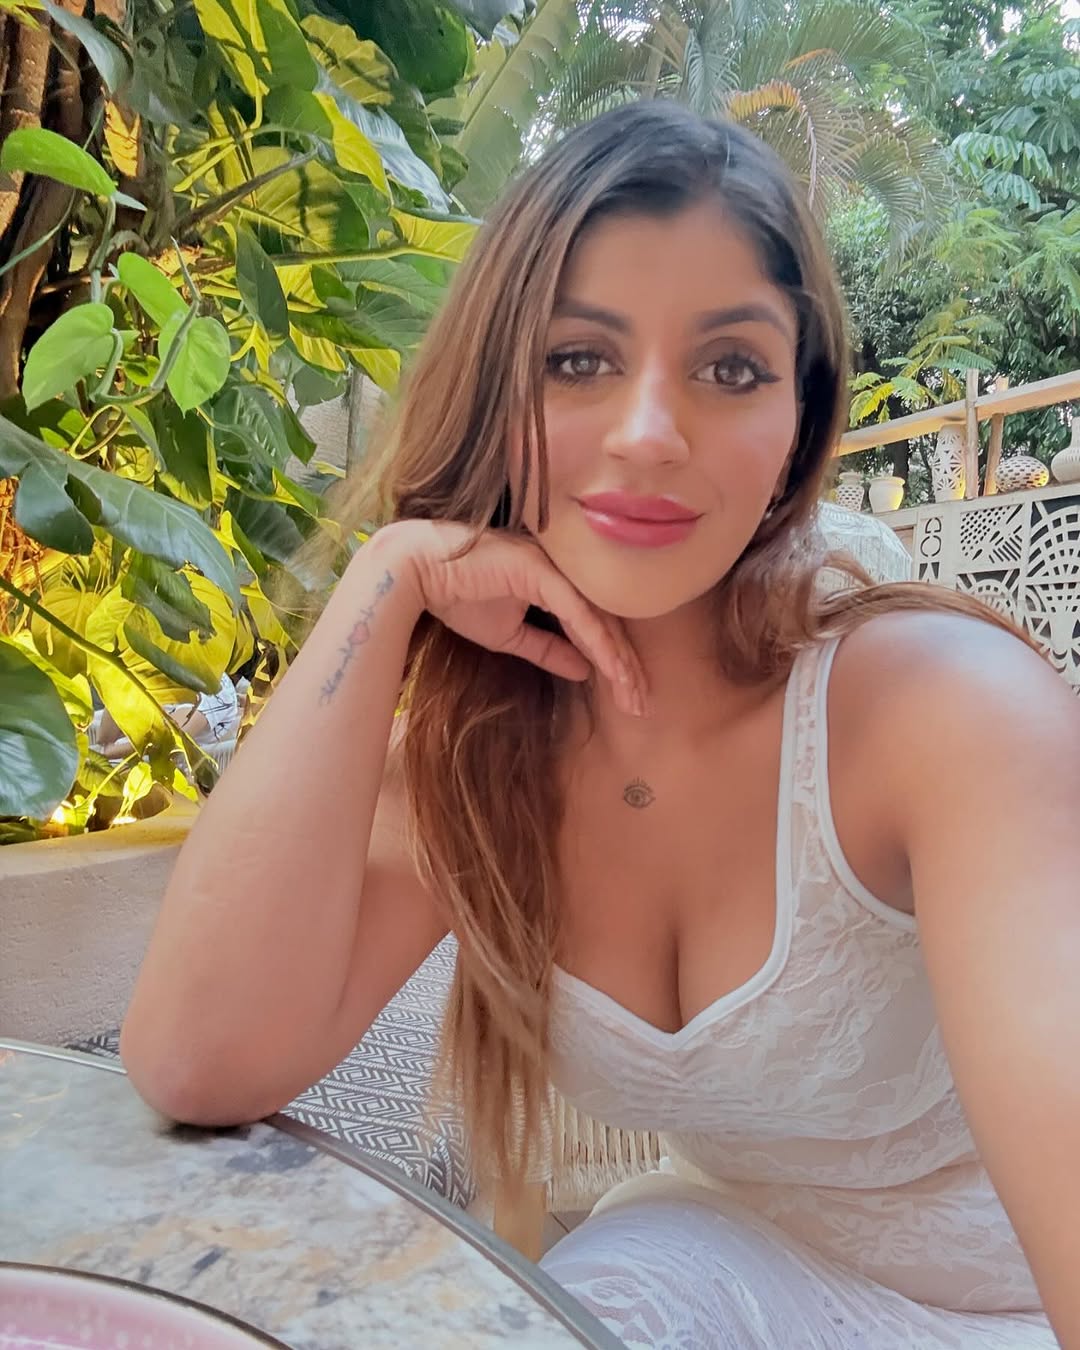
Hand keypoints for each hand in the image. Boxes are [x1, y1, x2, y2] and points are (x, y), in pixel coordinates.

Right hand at [382, 520, 646, 716]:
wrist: (417, 574)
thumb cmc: (459, 596)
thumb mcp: (510, 636)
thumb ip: (549, 650)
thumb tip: (585, 671)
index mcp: (558, 584)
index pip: (597, 626)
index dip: (616, 662)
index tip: (630, 698)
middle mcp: (564, 573)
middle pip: (607, 624)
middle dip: (627, 668)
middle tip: (644, 705)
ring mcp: (555, 569)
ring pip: (600, 619)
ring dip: (620, 661)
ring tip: (634, 696)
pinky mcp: (542, 572)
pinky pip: (578, 612)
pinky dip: (598, 642)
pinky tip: (613, 669)